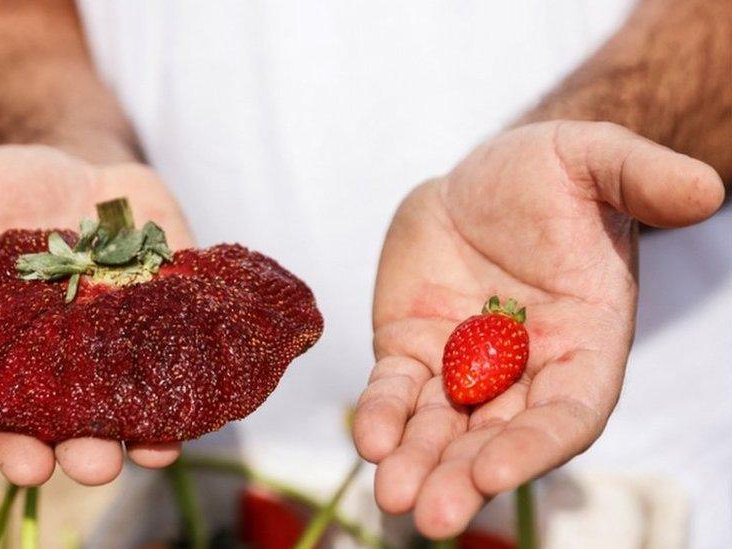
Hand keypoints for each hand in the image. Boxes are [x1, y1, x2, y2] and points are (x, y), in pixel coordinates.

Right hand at [0, 144, 193, 486]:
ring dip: (152, 425)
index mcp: (6, 352)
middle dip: (89, 443)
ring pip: (140, 396)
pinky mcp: (174, 307)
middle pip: (79, 417)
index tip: (28, 465)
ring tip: (162, 446)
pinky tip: (212, 390)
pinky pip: (189, 347)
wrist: (72, 162)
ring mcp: (126, 337)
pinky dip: (201, 368)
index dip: (15, 442)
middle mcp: (69, 359)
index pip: (6, 413)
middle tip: (99, 463)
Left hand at [353, 121, 724, 537]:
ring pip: (441, 426)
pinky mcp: (412, 349)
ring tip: (392, 496)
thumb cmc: (555, 173)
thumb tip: (705, 190)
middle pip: (497, 436)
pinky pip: (396, 390)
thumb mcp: (597, 159)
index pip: (566, 412)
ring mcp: (463, 365)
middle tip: (431, 514)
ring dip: (417, 462)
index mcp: (583, 344)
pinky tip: (369, 438)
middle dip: (464, 475)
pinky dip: (382, 414)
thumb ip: (642, 178)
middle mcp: (525, 370)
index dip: (534, 446)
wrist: (488, 176)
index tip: (493, 473)